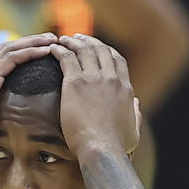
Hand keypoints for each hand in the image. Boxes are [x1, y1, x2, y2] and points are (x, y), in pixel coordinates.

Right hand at [0, 33, 57, 160]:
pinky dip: (30, 52)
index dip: (22, 54)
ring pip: (12, 48)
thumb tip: (7, 136)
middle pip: (8, 49)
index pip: (3, 62)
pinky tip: (46, 50)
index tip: (40, 52)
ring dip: (34, 42)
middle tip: (50, 39)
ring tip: (52, 39)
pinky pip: (12, 58)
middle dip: (30, 42)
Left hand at [50, 35, 139, 155]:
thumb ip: (135, 113)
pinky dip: (60, 50)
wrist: (102, 149)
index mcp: (125, 88)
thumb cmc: (116, 145)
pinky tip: (53, 49)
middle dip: (89, 41)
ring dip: (73, 41)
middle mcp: (111, 79)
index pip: (117, 60)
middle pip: (101, 49)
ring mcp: (93, 80)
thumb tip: (136, 103)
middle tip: (78, 38)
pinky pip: (67, 58)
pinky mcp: (75, 84)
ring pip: (83, 50)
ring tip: (63, 39)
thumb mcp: (134, 129)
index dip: (106, 50)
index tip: (97, 47)